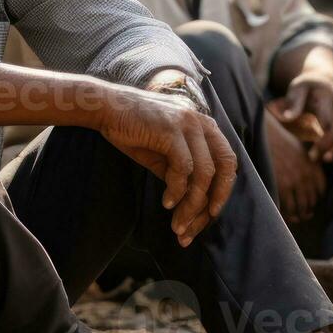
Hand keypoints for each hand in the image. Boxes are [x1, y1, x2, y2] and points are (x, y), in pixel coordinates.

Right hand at [96, 84, 236, 247]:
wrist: (106, 107)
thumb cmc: (133, 130)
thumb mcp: (164, 153)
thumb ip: (182, 170)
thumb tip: (193, 202)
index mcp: (205, 126)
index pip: (226, 162)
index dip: (221, 191)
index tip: (208, 216)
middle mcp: (202, 122)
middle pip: (225, 166)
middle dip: (216, 199)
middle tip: (200, 224)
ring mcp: (188, 124)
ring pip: (204, 174)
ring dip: (192, 205)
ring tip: (178, 225)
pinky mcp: (171, 130)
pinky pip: (183, 169)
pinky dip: (176, 191)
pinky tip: (167, 204)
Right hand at [265, 115, 325, 224]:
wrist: (268, 137)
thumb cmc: (282, 141)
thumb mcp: (302, 149)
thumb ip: (310, 161)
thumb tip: (314, 169)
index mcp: (314, 167)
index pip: (321, 189)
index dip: (317, 198)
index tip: (312, 201)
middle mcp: (307, 176)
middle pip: (312, 200)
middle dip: (309, 209)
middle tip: (305, 214)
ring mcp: (295, 182)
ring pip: (302, 207)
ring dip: (300, 215)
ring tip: (297, 217)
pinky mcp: (282, 186)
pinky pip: (289, 206)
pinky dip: (288, 214)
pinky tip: (287, 215)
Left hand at [272, 72, 332, 167]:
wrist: (326, 80)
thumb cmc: (308, 86)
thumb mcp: (298, 88)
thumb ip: (294, 102)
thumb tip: (286, 117)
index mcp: (329, 95)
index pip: (327, 119)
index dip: (319, 136)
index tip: (309, 148)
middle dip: (327, 145)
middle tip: (312, 157)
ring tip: (326, 160)